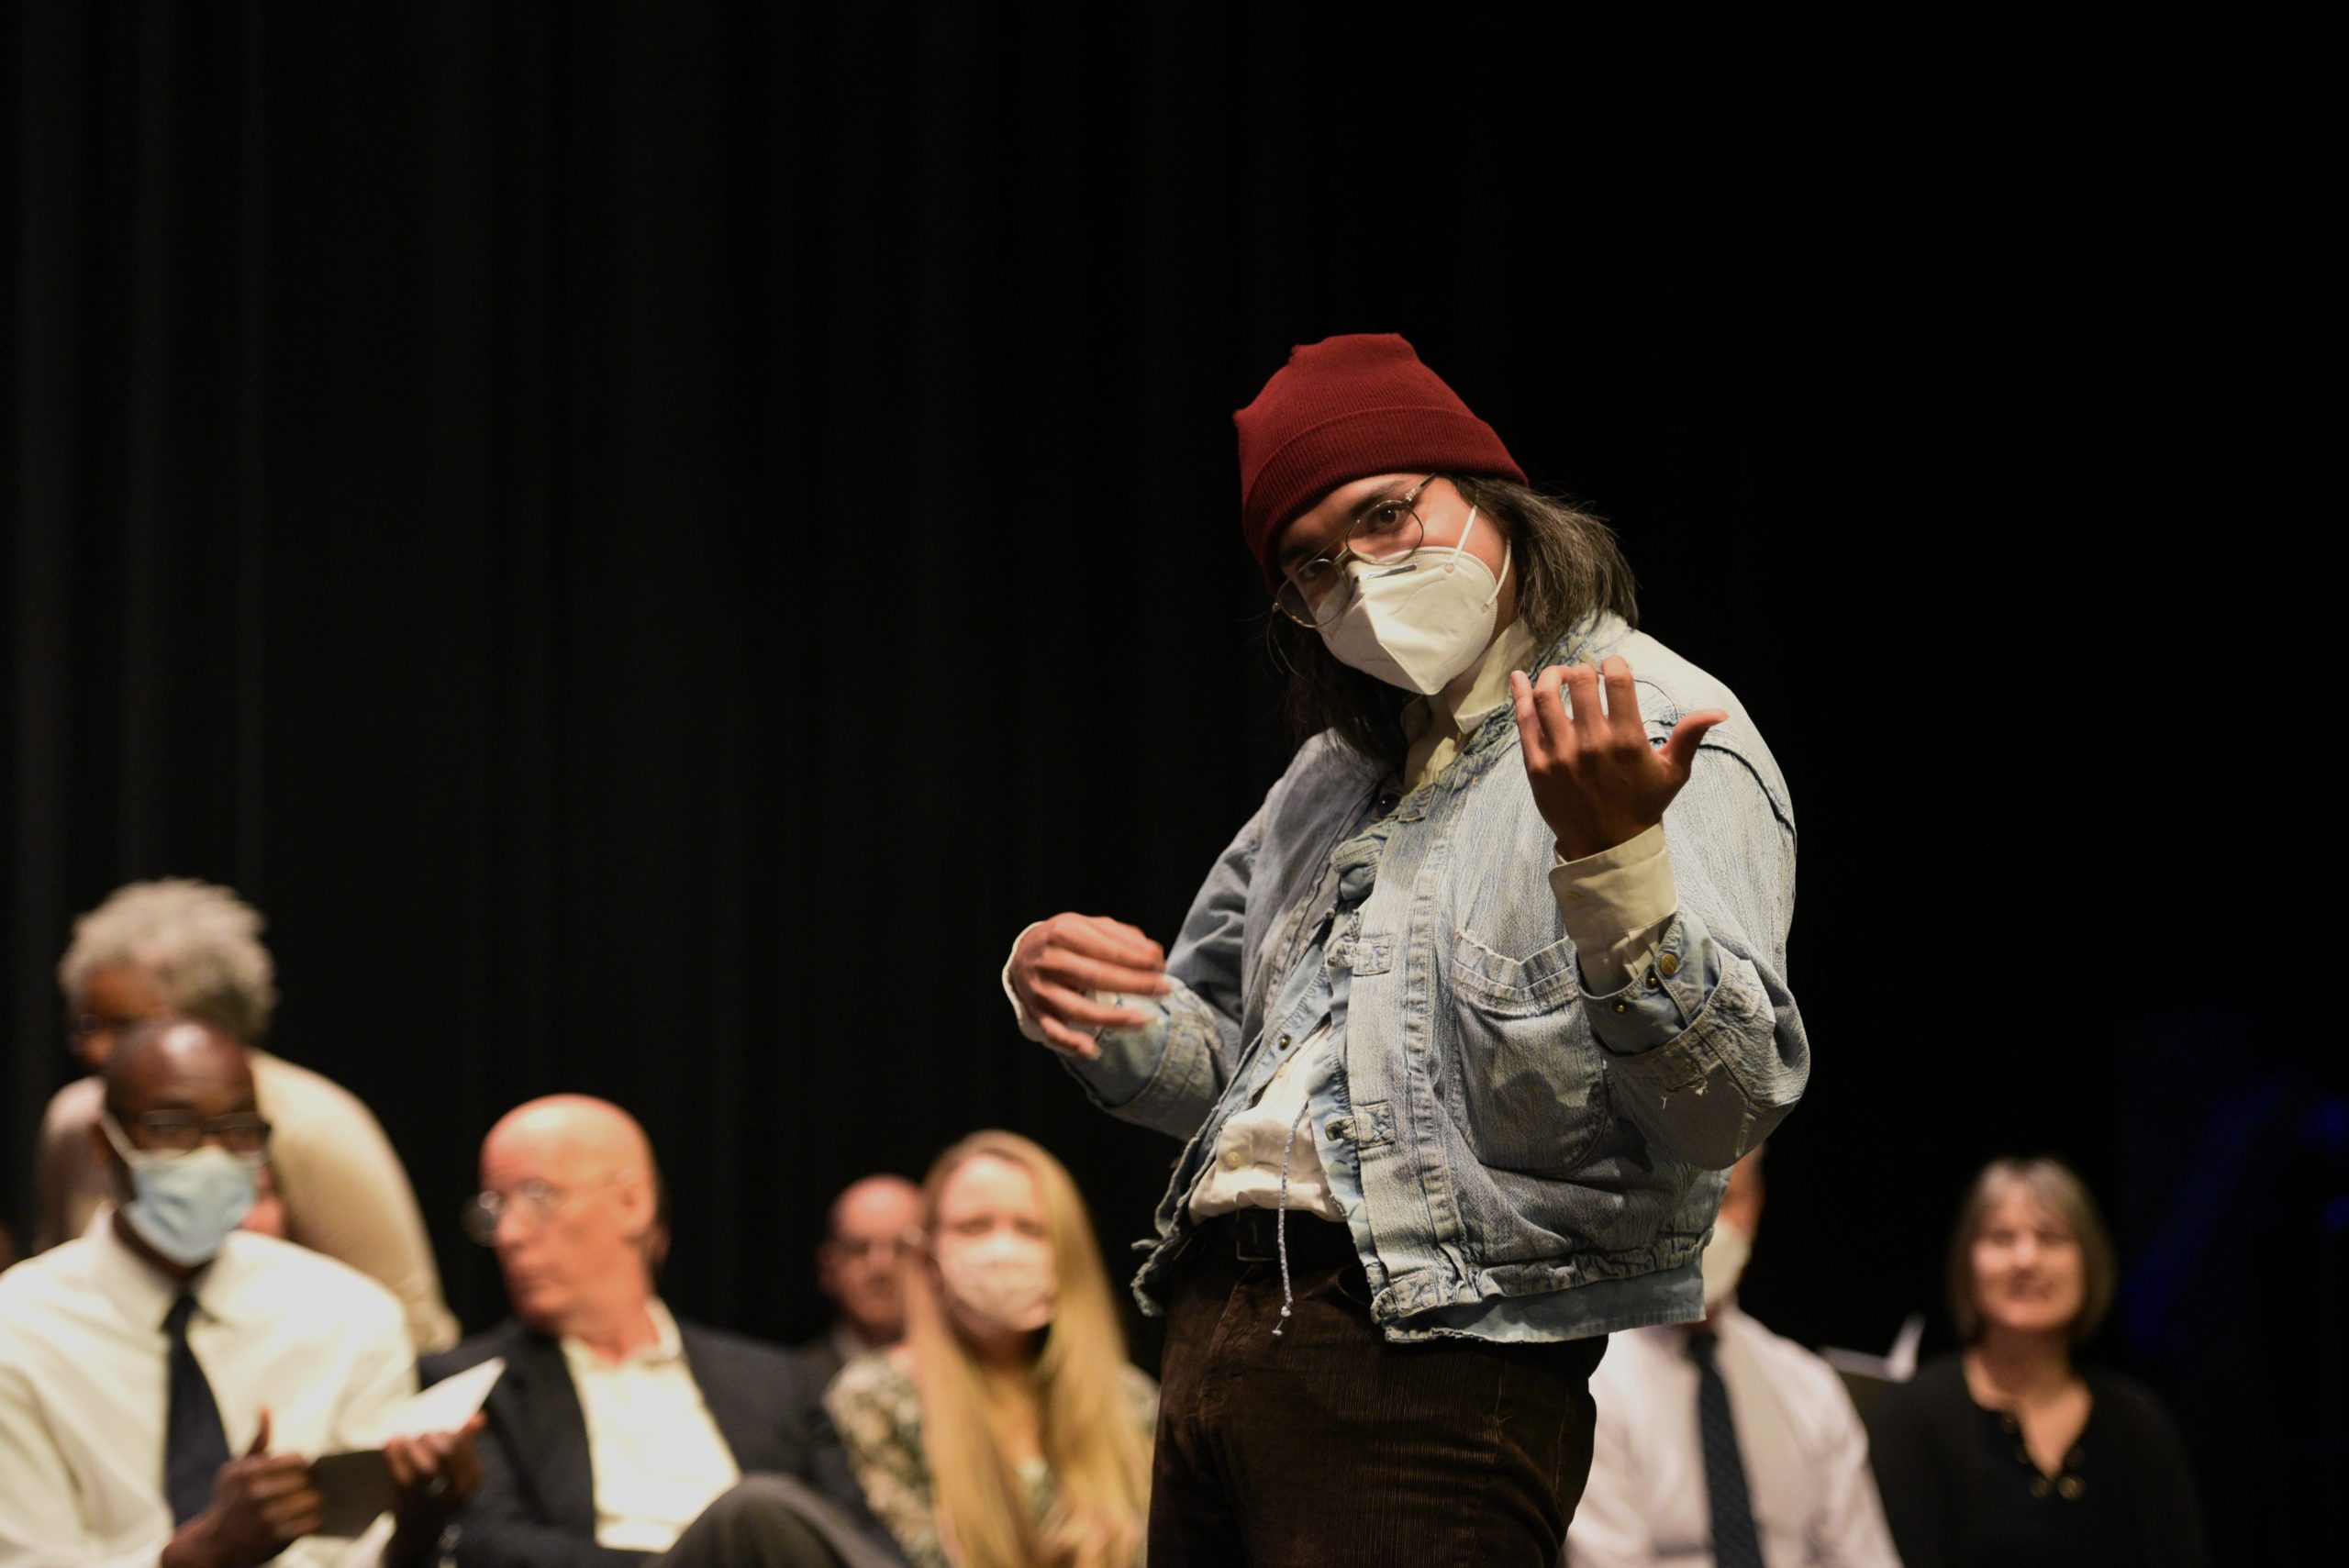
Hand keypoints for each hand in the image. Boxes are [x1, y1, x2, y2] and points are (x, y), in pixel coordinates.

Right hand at [166, 1409, 320, 1567]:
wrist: (213, 1543)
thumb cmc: (231, 1499)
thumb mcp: (237, 1469)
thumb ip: (258, 1439)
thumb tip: (265, 1407)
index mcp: (248, 1472)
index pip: (297, 1460)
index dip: (301, 1466)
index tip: (297, 1471)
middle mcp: (255, 1494)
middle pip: (305, 1480)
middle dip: (309, 1484)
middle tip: (308, 1487)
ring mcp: (265, 1518)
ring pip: (310, 1501)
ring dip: (314, 1501)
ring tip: (312, 1501)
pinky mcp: (274, 1539)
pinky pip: (309, 1524)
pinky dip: (313, 1520)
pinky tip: (309, 1517)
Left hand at [383, 1413, 483, 1565]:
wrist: (420, 1531)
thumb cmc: (440, 1491)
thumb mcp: (458, 1468)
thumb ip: (466, 1441)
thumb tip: (480, 1416)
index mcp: (472, 1478)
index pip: (460, 1447)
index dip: (446, 1436)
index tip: (435, 1433)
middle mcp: (457, 1491)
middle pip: (443, 1453)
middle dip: (429, 1439)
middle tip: (419, 1437)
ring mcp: (433, 1500)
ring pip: (423, 1465)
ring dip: (410, 1446)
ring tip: (402, 1439)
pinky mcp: (408, 1505)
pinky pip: (402, 1476)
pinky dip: (394, 1455)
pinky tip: (391, 1443)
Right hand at [1008, 914, 1169, 1059]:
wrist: (1022, 953)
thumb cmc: (1064, 939)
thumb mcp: (1086, 924)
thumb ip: (1120, 936)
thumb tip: (1153, 954)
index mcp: (1064, 932)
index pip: (1107, 949)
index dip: (1138, 959)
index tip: (1161, 966)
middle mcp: (1050, 961)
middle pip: (1096, 977)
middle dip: (1135, 984)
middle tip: (1165, 989)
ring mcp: (1042, 989)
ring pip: (1078, 1009)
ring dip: (1113, 1017)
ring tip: (1145, 1020)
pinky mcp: (1037, 1012)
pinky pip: (1053, 1032)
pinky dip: (1071, 1043)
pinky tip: (1093, 1051)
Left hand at [1509, 656, 1724, 861]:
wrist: (1606, 846)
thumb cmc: (1643, 805)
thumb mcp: (1672, 773)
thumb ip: (1689, 736)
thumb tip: (1719, 711)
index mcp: (1627, 740)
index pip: (1617, 680)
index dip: (1614, 663)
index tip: (1612, 665)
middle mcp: (1592, 743)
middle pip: (1580, 681)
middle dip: (1582, 669)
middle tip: (1583, 674)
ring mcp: (1560, 754)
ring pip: (1546, 696)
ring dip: (1551, 676)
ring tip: (1557, 676)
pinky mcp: (1536, 765)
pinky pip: (1523, 722)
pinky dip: (1519, 695)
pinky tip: (1520, 678)